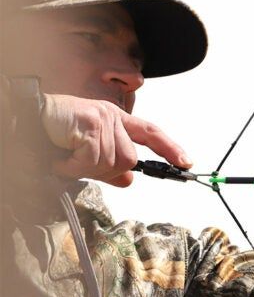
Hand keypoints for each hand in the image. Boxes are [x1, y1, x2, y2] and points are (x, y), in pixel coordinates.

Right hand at [41, 94, 191, 187]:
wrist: (25, 119)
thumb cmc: (54, 136)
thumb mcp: (86, 155)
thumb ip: (109, 168)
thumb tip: (129, 180)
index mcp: (116, 120)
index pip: (151, 133)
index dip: (170, 148)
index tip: (186, 162)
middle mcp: (112, 116)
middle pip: (130, 159)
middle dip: (106, 171)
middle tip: (79, 166)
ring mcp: (102, 117)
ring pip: (113, 161)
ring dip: (86, 169)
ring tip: (67, 160)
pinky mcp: (90, 123)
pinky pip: (93, 159)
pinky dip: (75, 167)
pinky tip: (61, 158)